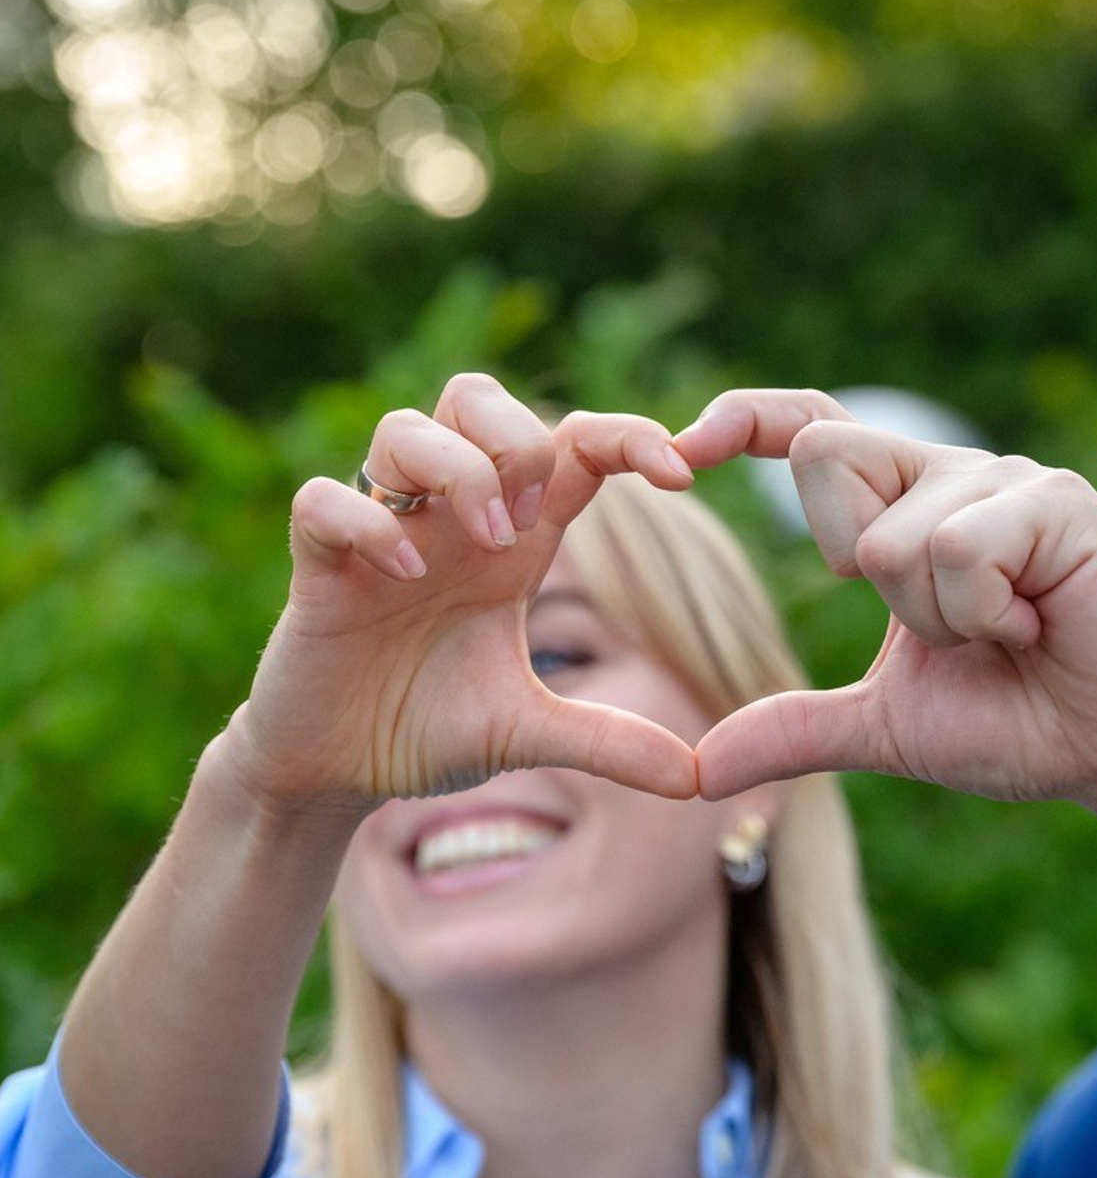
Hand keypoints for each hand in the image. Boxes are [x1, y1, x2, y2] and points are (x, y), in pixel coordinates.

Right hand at [231, 375, 698, 816]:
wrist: (336, 770)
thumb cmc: (427, 727)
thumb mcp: (527, 733)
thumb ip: (607, 742)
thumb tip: (698, 780)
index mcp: (511, 542)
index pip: (569, 445)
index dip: (627, 437)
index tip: (680, 476)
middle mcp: (447, 521)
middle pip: (478, 398)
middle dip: (519, 439)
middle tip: (533, 522)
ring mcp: (380, 535)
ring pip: (403, 428)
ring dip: (455, 470)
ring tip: (487, 541)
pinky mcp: (318, 569)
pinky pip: (323, 501)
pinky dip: (366, 522)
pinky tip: (402, 575)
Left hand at [674, 389, 1096, 821]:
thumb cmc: (1014, 720)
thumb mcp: (884, 727)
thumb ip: (792, 731)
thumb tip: (697, 771)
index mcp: (898, 509)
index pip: (809, 431)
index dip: (743, 421)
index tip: (677, 452)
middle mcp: (943, 475)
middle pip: (822, 456)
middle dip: (852, 564)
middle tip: (937, 623)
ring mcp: (999, 481)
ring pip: (888, 534)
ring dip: (934, 619)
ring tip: (1004, 632)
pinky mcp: (1053, 502)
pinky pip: (956, 550)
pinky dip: (980, 614)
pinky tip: (1035, 622)